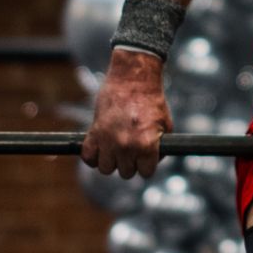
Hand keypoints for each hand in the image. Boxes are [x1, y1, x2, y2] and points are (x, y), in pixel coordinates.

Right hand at [81, 49, 172, 179]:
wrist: (133, 79)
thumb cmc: (151, 100)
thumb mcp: (165, 125)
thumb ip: (159, 147)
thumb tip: (152, 162)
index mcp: (147, 145)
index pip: (146, 173)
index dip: (146, 165)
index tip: (145, 158)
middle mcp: (127, 146)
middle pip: (126, 173)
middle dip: (130, 163)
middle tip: (131, 149)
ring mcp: (108, 141)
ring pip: (106, 169)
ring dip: (111, 161)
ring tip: (115, 149)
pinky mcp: (94, 133)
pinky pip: (88, 157)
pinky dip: (92, 156)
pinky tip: (100, 148)